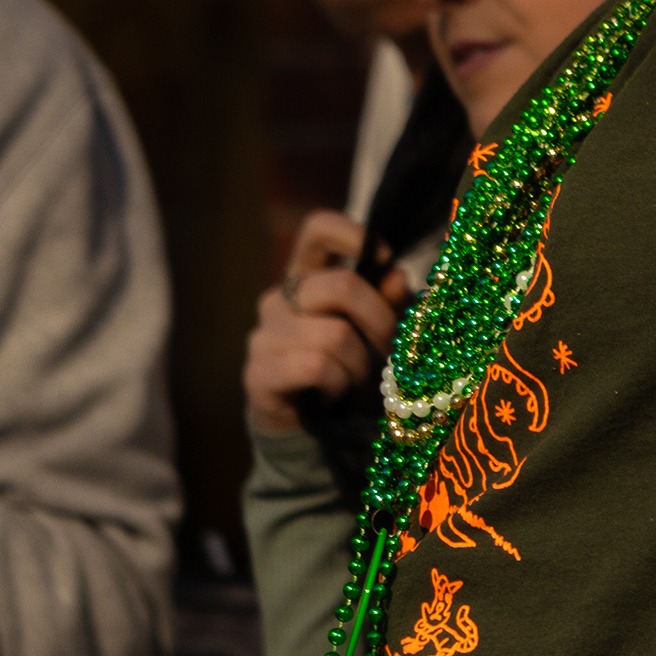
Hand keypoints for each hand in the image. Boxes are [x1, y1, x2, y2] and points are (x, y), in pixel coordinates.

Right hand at [243, 208, 411, 435]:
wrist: (308, 426)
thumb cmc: (347, 365)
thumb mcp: (375, 330)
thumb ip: (387, 302)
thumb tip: (397, 276)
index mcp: (307, 276)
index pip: (317, 229)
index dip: (352, 234)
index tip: (385, 256)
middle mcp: (279, 298)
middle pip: (341, 286)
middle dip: (380, 322)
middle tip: (390, 350)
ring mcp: (263, 335)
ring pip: (334, 335)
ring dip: (361, 364)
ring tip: (357, 379)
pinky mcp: (257, 373)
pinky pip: (316, 367)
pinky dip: (338, 383)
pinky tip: (334, 393)